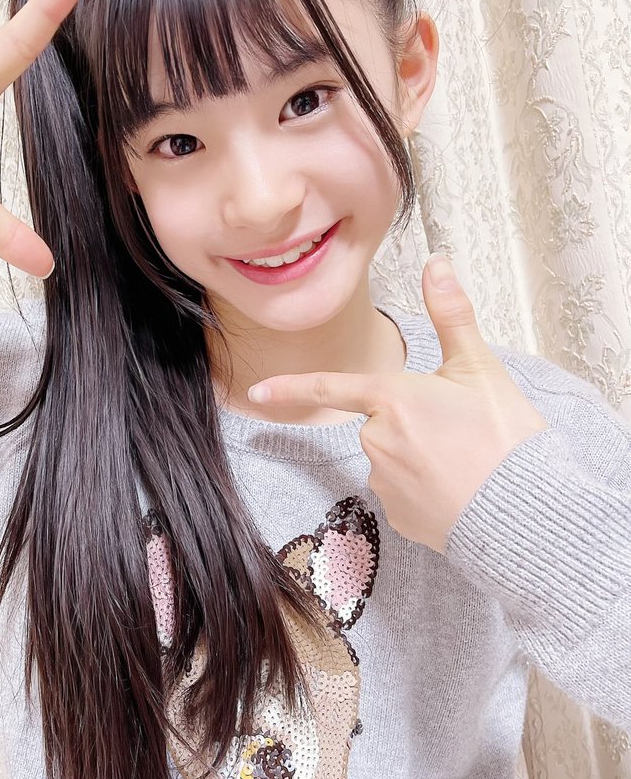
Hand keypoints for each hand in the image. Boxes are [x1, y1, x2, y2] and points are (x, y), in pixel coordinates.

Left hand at [247, 254, 550, 553]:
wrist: (523, 511)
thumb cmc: (504, 437)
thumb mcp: (480, 368)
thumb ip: (452, 314)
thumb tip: (437, 261)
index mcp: (393, 399)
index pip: (331, 387)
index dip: (291, 388)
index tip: (255, 392)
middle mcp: (377, 441)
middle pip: (381, 423)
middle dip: (412, 423)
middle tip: (460, 432)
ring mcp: (384, 482)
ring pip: (391, 458)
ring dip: (418, 457)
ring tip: (464, 464)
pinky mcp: (397, 517)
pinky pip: (402, 493)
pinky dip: (424, 490)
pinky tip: (456, 491)